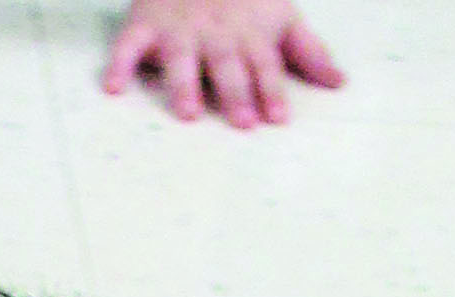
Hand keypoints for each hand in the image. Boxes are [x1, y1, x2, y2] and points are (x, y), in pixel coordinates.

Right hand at [103, 0, 341, 123]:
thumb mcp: (281, 16)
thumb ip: (308, 52)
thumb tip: (340, 83)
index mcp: (249, 34)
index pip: (265, 63)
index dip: (271, 89)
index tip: (277, 117)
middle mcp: (215, 33)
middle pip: (227, 63)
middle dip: (235, 91)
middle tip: (241, 122)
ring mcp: (179, 30)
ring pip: (181, 57)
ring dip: (184, 84)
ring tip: (188, 112)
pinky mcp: (146, 24)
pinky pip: (130, 44)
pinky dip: (120, 62)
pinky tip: (114, 86)